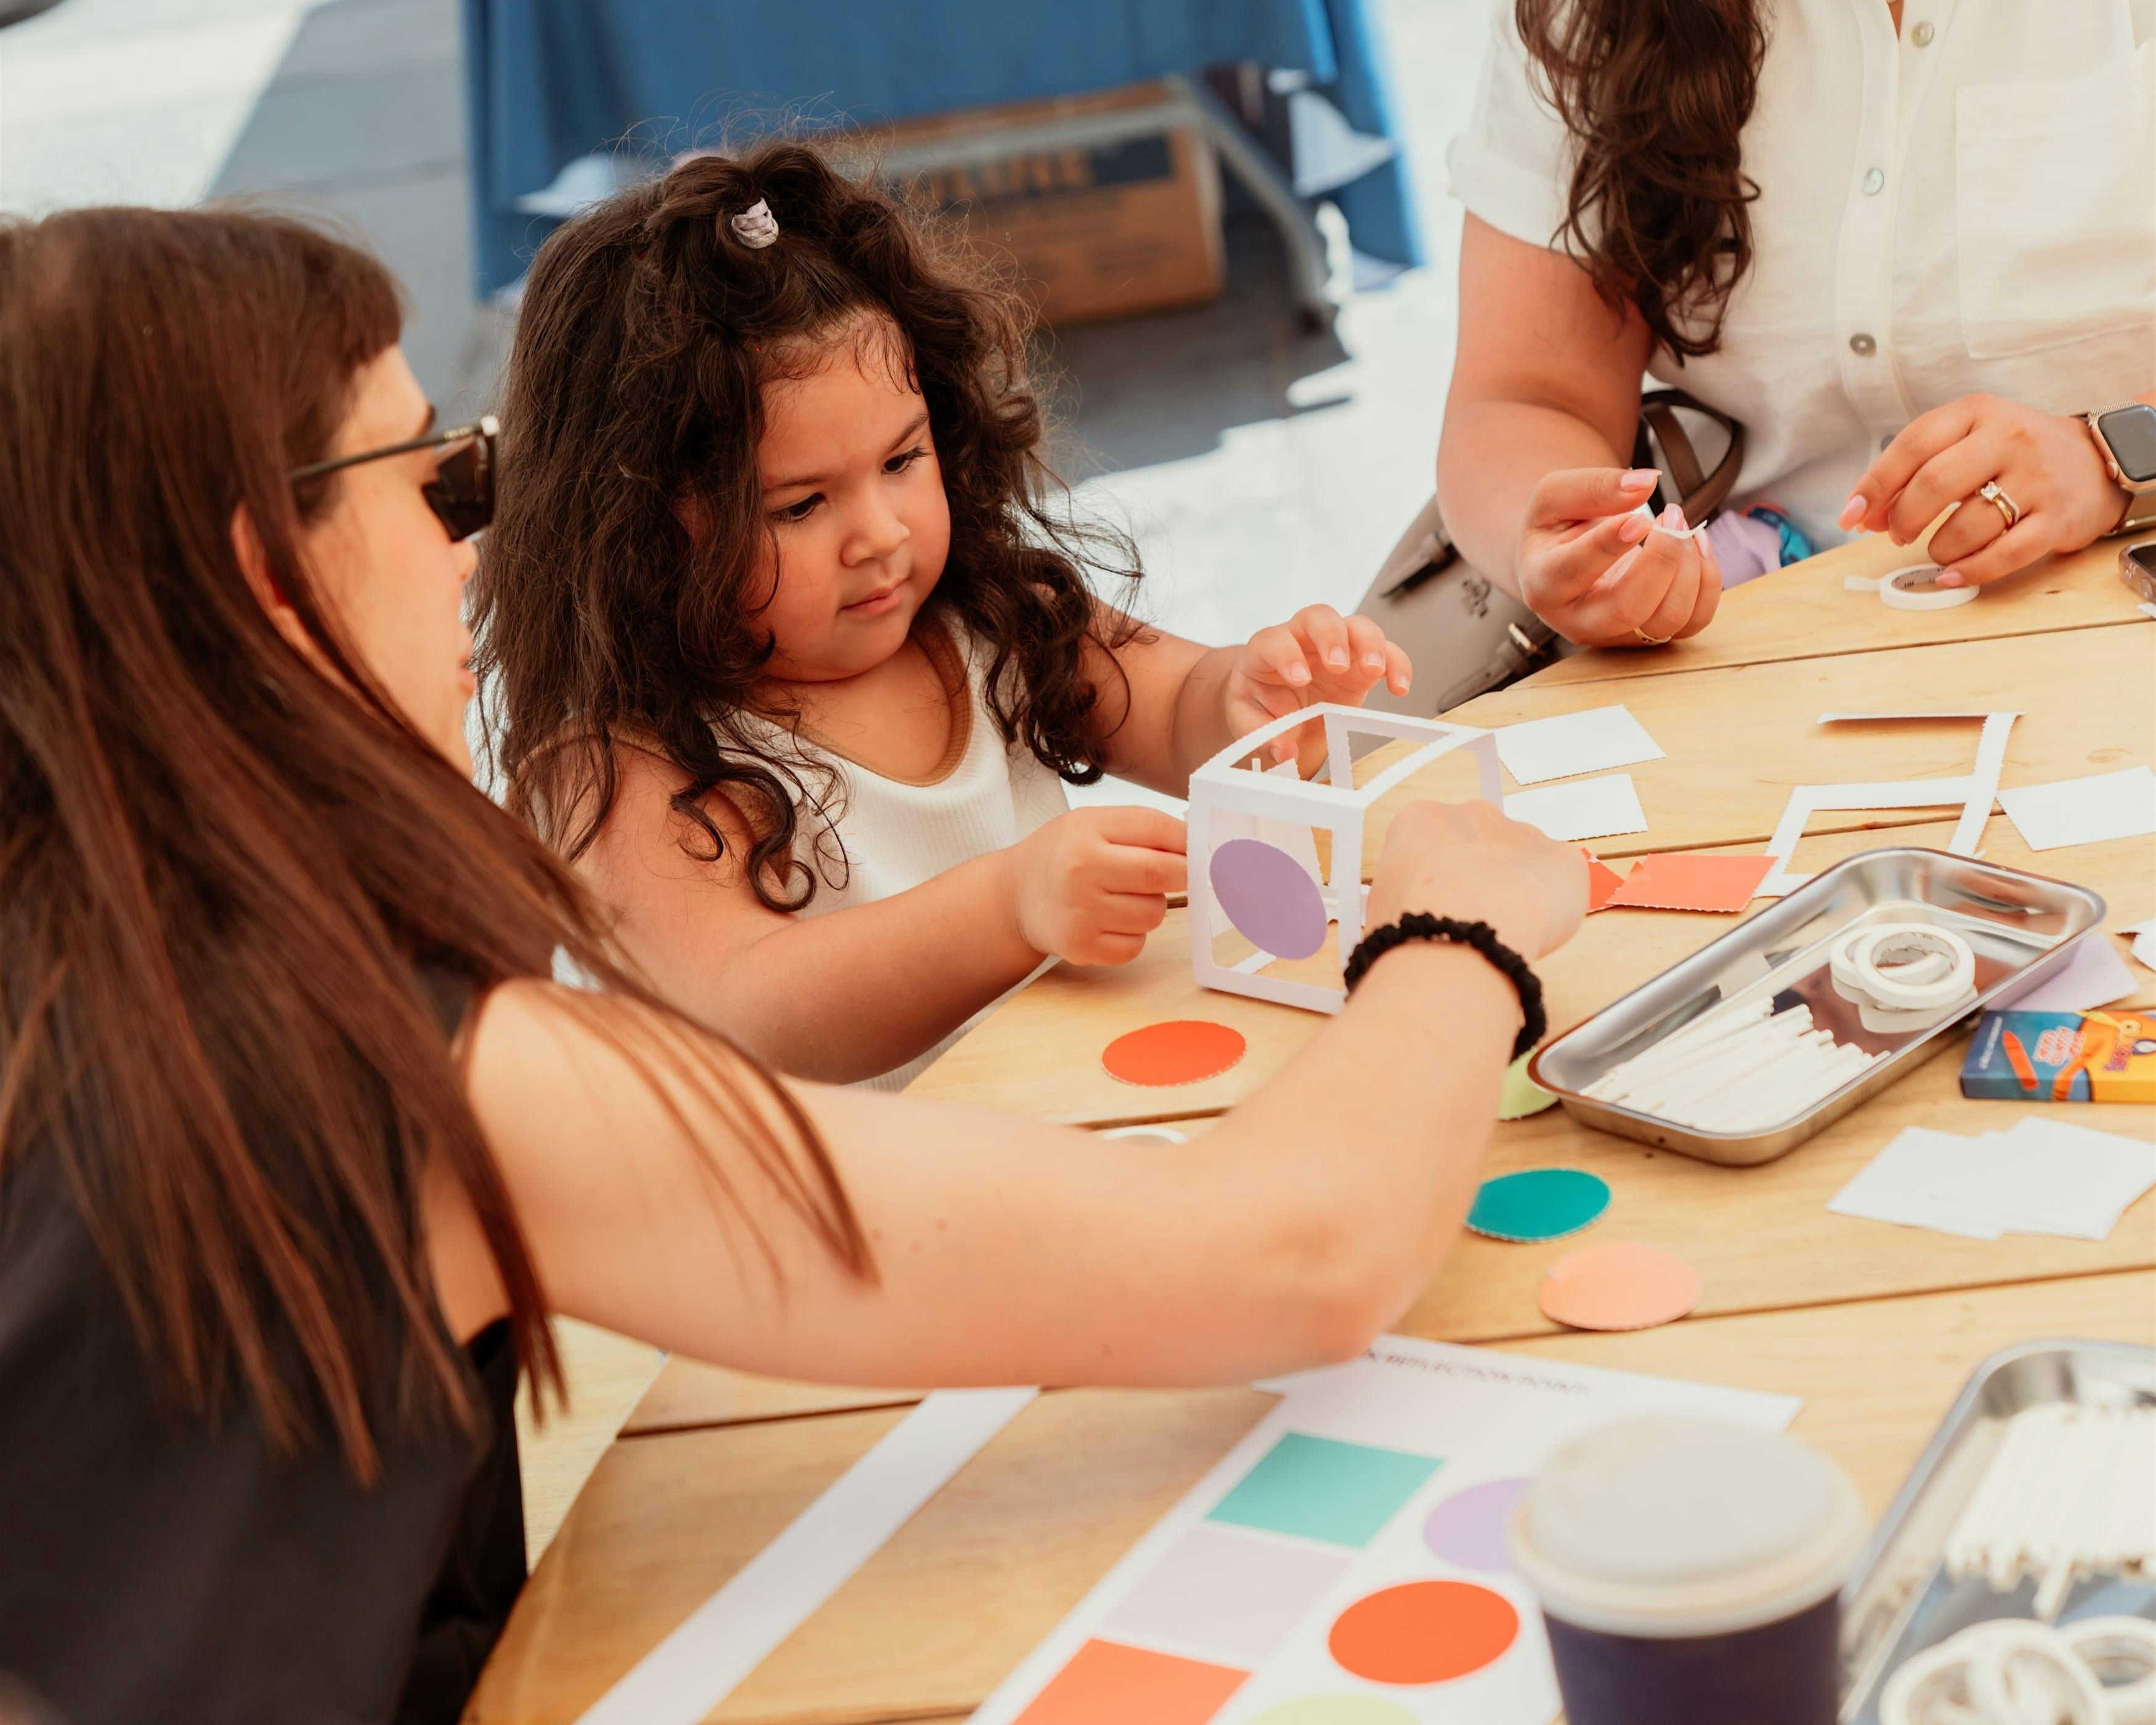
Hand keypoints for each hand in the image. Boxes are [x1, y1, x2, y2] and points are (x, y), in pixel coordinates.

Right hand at [1005, 807, 1188, 965]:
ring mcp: (1080, 912)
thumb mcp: (1093, 823)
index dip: (1187, 840)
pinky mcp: (1081, 946)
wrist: (1014, 894)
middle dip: (1182, 874)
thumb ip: (1142, 828)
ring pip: (1153, 913)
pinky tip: (1110, 921)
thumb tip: (1198, 844)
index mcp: (1086, 831)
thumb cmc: (1063, 854)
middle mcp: (1080, 870)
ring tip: (1124, 897)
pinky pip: (1136, 945)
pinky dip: (1133, 935)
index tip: (1199, 849)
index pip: (1156, 828)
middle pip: (1161, 873)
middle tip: (1180, 874)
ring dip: (1152, 906)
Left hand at [1223, 605, 1411, 763]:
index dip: (1286, 655)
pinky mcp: (1362, 661)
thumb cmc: (1261, 705)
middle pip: (1319, 617)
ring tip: (1375, 672)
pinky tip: (1399, 688)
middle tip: (1338, 666)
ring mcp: (1336, 646)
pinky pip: (1386, 651)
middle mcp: (1302, 639)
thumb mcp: (1249, 721)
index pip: (1274, 640)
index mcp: (1267, 649)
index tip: (1299, 679)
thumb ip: (1261, 734)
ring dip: (1370, 644)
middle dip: (1331, 637)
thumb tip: (1284, 750)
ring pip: (1358, 625)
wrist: (1278, 707)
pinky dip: (1397, 664)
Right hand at [1365, 798, 1585, 961]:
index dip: (1436, 877)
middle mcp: (1474, 814)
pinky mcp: (1563, 858)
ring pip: (1522, 862)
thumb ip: (1403, 895)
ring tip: (1501, 930)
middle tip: (1471, 916)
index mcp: (1422, 820)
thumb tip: (1410, 916)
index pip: (1431, 841)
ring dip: (1516, 890)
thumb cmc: (1415, 924)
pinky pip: (1560, 882)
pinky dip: (1552, 907)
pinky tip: (1531, 931)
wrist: (1463, 934)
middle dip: (1479, 875)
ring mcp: (1522, 832)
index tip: (1437, 902)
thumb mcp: (1381, 905)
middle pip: (1480, 843)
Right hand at [1517, 468, 1722, 647]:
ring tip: (1681, 525)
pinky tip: (1694, 545)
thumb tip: (1646, 484)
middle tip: (1671, 513)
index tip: (1640, 518)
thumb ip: (1594, 487)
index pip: (1574, 573)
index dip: (1610, 546)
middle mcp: (1577, 621)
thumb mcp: (1555, 496)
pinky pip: (1694, 621)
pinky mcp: (1651, 634)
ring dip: (1689, 567)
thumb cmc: (1557, 526)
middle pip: (1628, 609)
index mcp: (1544, 585)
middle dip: (1661, 559)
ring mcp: (1617, 633)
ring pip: (1667, 619)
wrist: (1563, 557)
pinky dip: (1707, 581)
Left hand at [1840, 394, 2127, 586]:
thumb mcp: (1968, 439)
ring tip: (1940, 548)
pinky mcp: (2057, 518)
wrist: (2096, 460)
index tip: (1850, 517)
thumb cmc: (2014, 454)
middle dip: (1902, 518)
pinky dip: (1969, 570)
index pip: (1912, 446)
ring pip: (1966, 525)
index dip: (1873, 486)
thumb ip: (1917, 467)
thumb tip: (1862, 514)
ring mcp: (2037, 478)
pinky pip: (2004, 554)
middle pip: (1933, 483)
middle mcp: (2010, 438)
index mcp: (1978, 413)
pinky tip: (1951, 575)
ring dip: (1938, 547)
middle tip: (1897, 534)